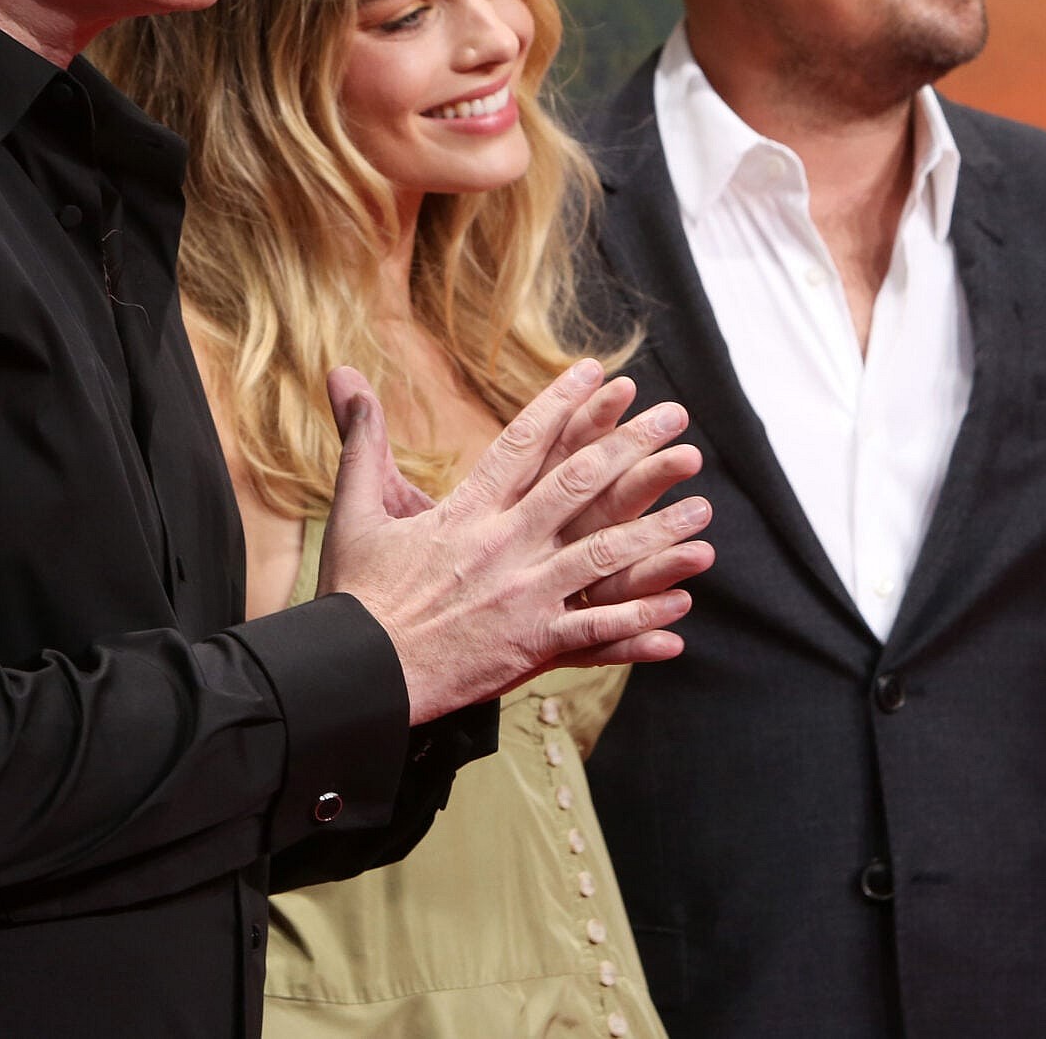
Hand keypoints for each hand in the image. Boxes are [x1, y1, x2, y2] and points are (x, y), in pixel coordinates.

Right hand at [317, 359, 715, 723]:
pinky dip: (639, 616)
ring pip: (603, 554)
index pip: (524, 443)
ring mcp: (521, 596)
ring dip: (658, 531)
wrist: (357, 673)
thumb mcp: (354, 507)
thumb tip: (343, 372)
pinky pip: (597, 628)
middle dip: (633, 447)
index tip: (600, 375)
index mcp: (466, 511)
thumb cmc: (353, 593)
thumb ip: (362, 438)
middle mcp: (503, 546)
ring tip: (702, 510)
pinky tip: (679, 605)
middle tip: (675, 418)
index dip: (565, 404)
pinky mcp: (530, 645)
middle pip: (580, 484)